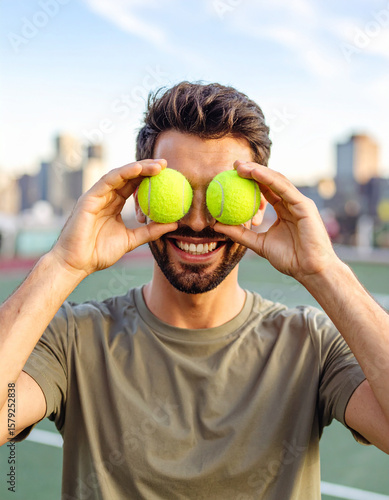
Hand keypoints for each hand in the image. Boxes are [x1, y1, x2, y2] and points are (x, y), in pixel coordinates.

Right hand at [50, 160, 176, 276]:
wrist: (76, 263)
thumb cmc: (98, 253)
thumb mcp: (131, 240)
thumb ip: (150, 231)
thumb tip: (174, 224)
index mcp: (114, 204)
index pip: (134, 186)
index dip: (150, 178)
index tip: (169, 175)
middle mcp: (106, 197)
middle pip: (128, 177)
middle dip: (147, 167)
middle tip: (166, 164)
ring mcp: (97, 196)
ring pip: (120, 175)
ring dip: (139, 167)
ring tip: (158, 166)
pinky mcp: (89, 198)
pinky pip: (108, 181)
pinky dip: (123, 172)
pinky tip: (138, 168)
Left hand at [214, 161, 337, 282]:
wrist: (310, 271)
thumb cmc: (290, 259)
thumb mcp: (258, 244)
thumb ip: (240, 233)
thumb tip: (216, 225)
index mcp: (284, 210)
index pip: (265, 190)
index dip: (249, 181)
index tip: (231, 176)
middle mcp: (292, 203)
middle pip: (271, 181)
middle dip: (252, 170)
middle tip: (234, 165)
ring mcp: (299, 202)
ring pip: (277, 181)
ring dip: (258, 171)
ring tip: (240, 166)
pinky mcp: (305, 205)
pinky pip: (284, 188)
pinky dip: (269, 179)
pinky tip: (254, 172)